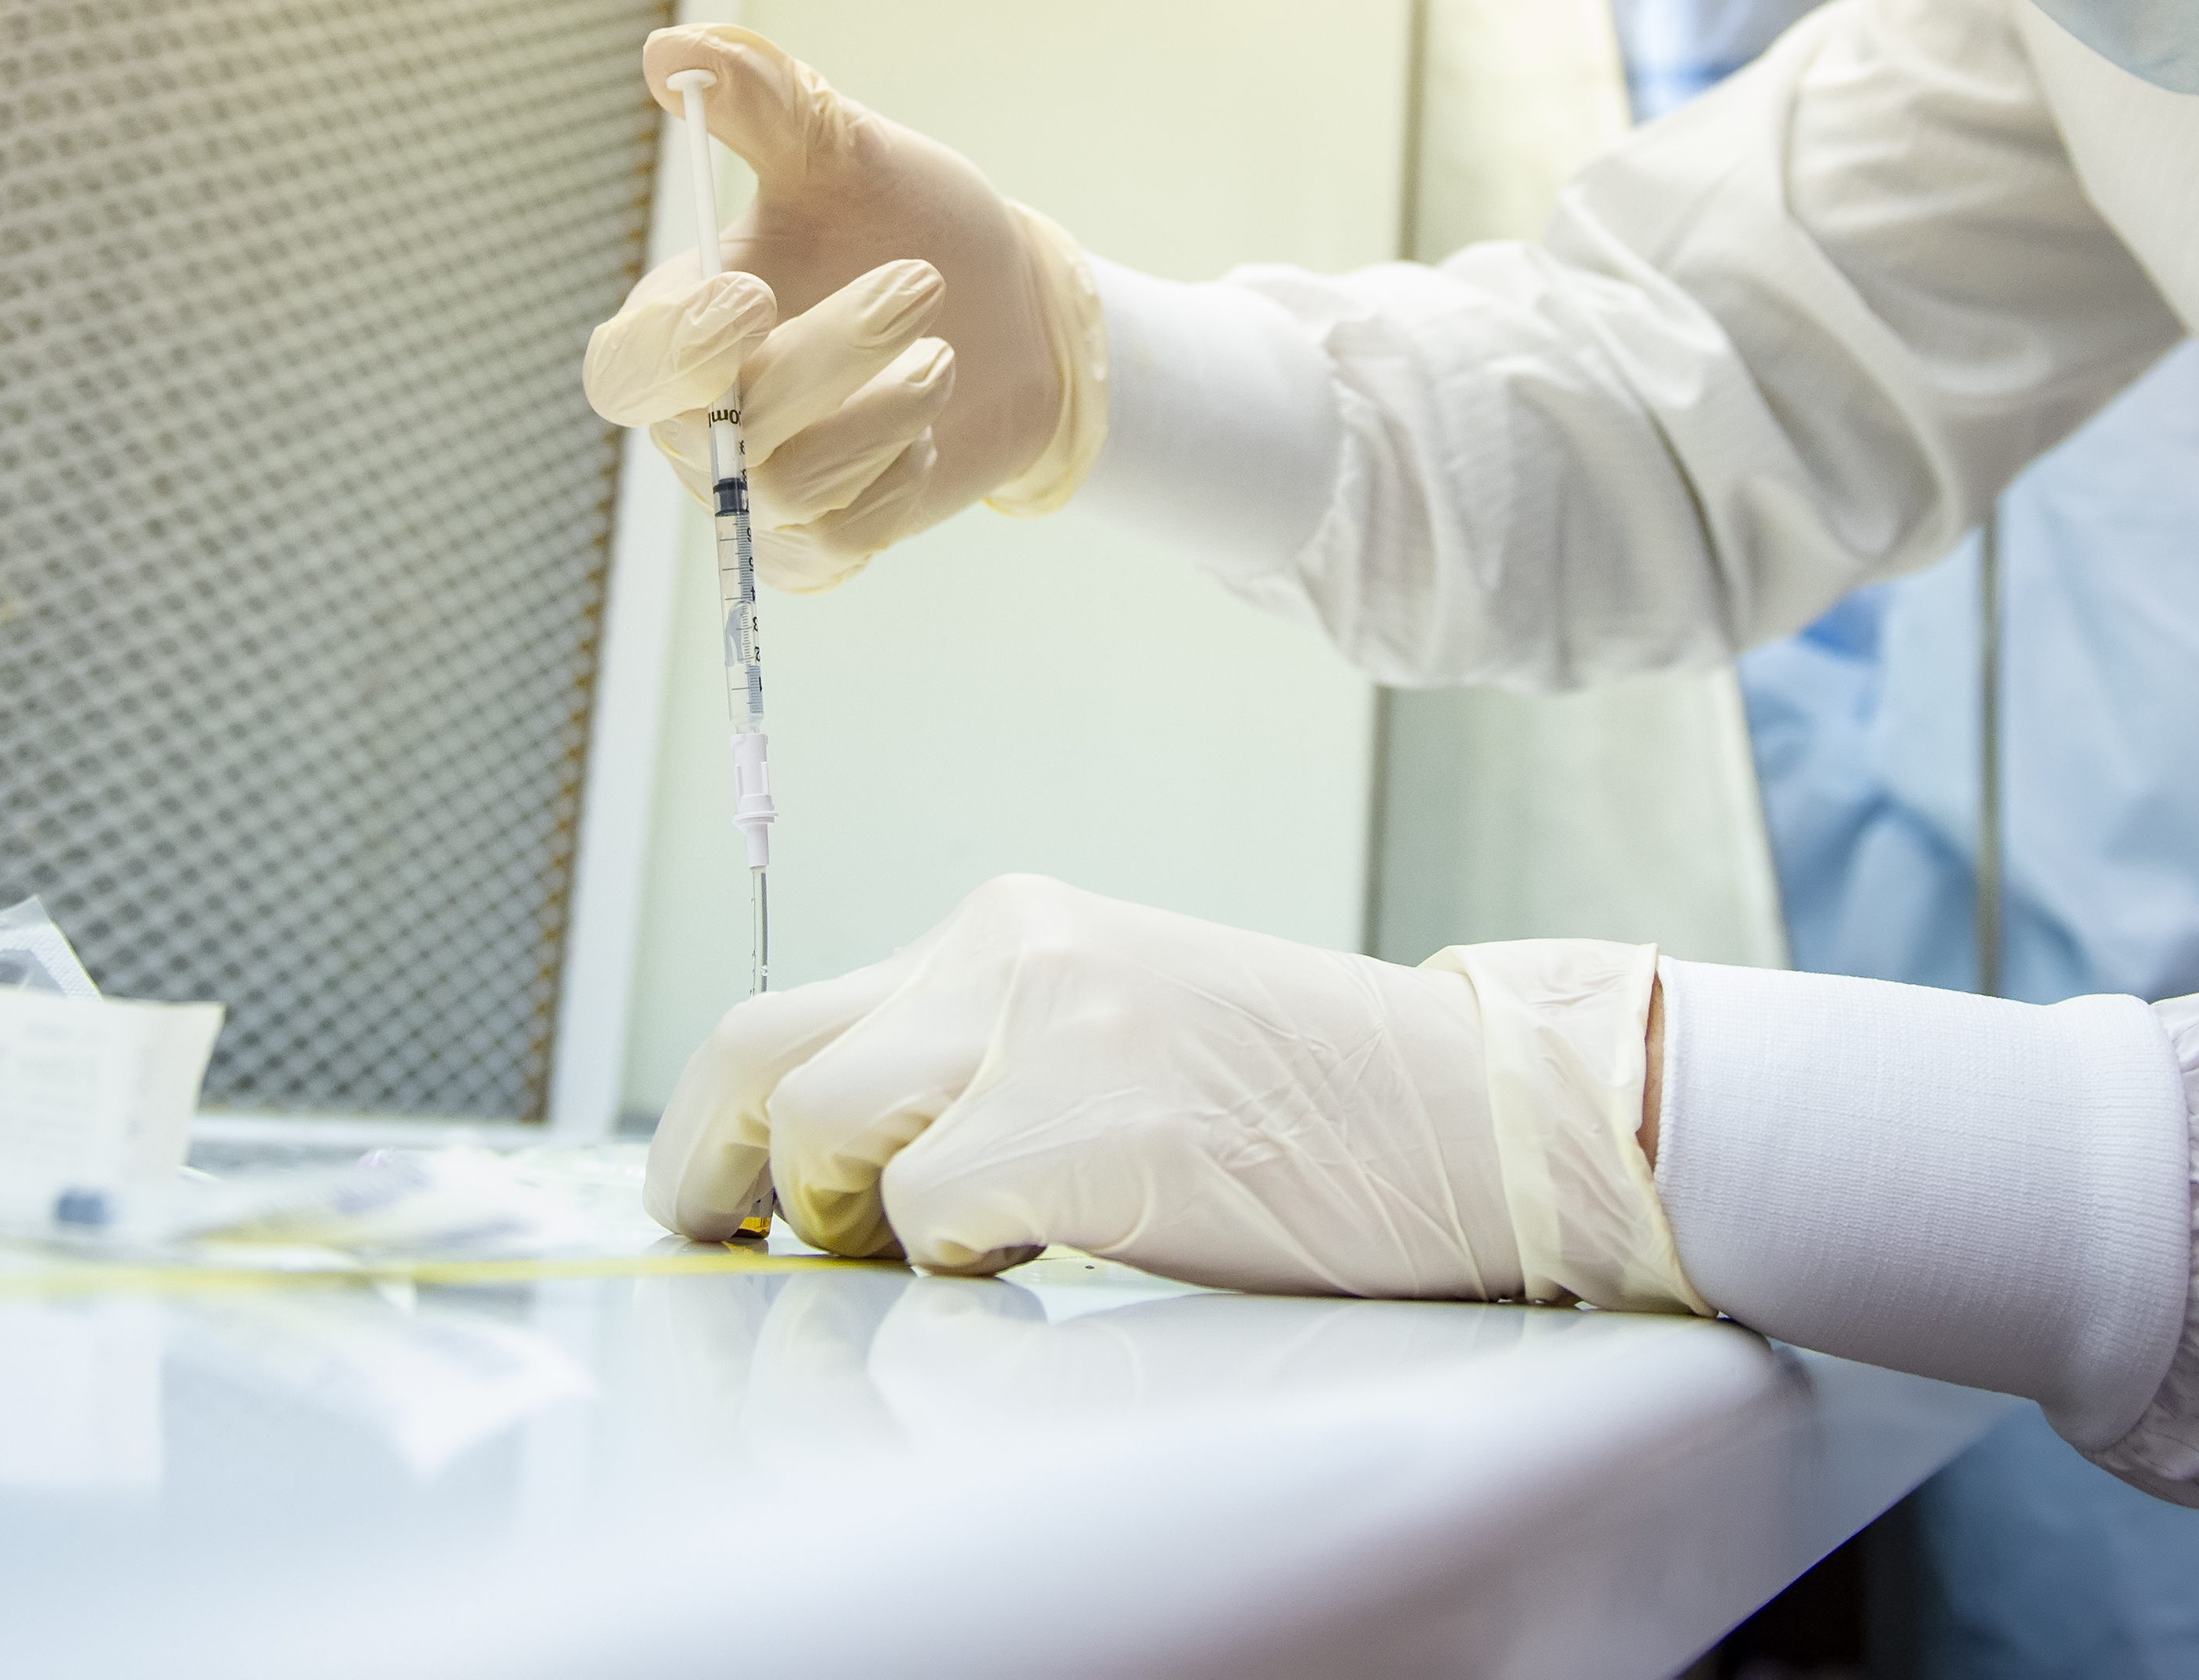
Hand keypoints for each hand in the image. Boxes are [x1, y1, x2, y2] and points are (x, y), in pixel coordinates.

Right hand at [579, 26, 1104, 589]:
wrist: (1012, 310)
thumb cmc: (908, 222)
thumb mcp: (846, 151)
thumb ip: (765, 102)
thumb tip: (674, 50)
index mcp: (680, 325)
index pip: (626, 369)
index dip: (674, 346)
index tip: (753, 293)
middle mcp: (704, 421)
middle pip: (721, 426)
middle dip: (827, 358)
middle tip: (919, 283)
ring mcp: (762, 492)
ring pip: (793, 485)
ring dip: (886, 413)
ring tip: (943, 354)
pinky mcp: (828, 542)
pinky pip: (842, 541)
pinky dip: (893, 484)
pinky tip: (923, 433)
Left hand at [646, 875, 1698, 1313]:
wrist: (1485, 1118)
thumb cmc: (1309, 1112)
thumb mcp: (1116, 1042)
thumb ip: (981, 1071)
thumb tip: (822, 1174)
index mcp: (1019, 928)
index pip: (793, 1010)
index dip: (720, 1123)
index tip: (712, 1201)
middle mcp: (1016, 949)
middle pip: (763, 1052)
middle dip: (713, 1169)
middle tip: (728, 1247)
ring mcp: (1055, 1026)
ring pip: (829, 1134)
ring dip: (856, 1226)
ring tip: (963, 1256)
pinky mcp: (1097, 1121)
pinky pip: (933, 1219)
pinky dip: (965, 1269)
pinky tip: (1060, 1258)